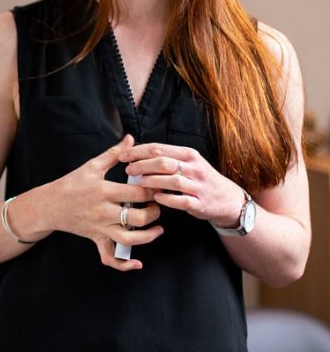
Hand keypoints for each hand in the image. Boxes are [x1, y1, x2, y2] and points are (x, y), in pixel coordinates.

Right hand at [51, 135, 162, 269]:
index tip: (160, 186)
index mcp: (104, 191)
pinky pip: (110, 257)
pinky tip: (138, 263)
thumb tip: (130, 139)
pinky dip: (124, 264)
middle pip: (139, 217)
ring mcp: (100, 228)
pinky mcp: (96, 239)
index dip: (154, 190)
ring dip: (148, 236)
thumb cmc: (71, 184)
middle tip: (158, 205)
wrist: (49, 205)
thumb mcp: (91, 166)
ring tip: (158, 228)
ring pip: (130, 239)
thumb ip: (114, 153)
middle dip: (154, 212)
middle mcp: (103, 212)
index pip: (138, 193)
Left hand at [120, 142, 244, 227]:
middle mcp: (194, 168)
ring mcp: (198, 186)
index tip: (122, 155)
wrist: (228, 199)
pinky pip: (182, 200)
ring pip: (172, 180)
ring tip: (138, 183)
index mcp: (188, 155)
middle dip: (142, 165)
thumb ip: (166, 157)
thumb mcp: (188, 162)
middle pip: (163, 162)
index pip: (158, 149)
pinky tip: (156, 197)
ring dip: (152, 181)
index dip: (138, 151)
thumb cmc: (200, 179)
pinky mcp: (200, 203)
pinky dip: (167, 199)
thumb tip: (136, 153)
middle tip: (128, 169)